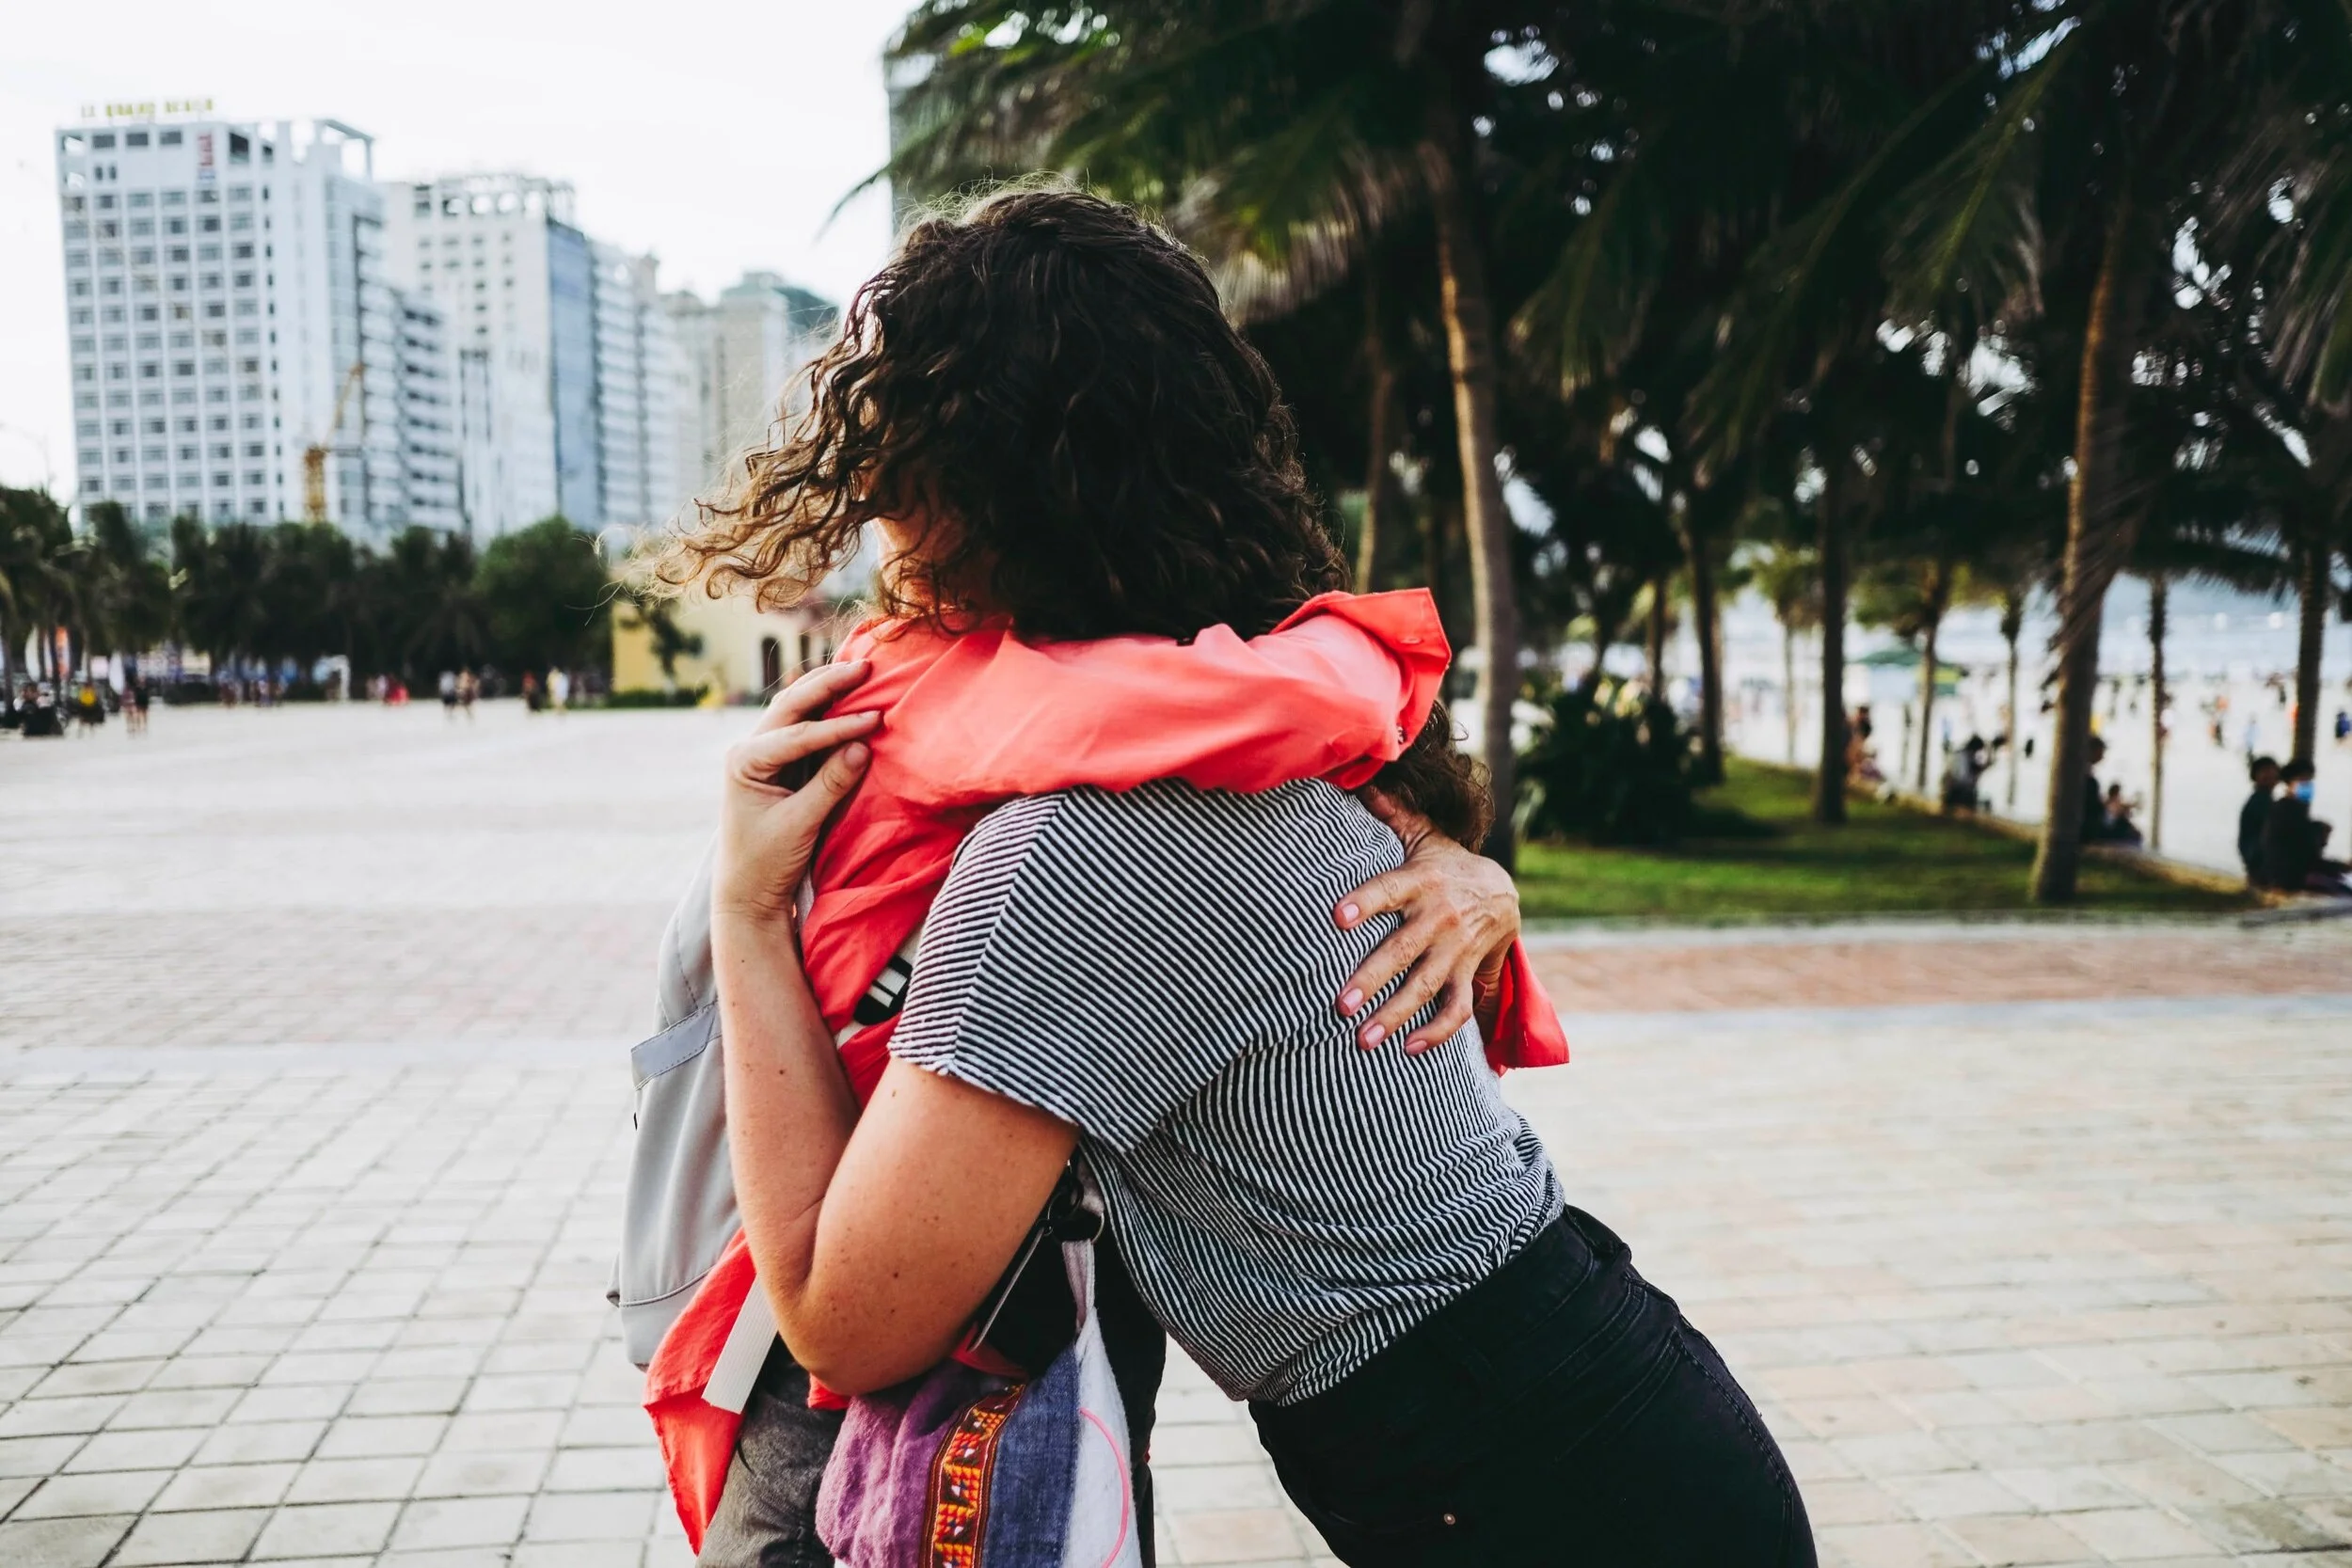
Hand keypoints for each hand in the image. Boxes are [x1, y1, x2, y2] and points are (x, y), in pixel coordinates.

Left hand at [712, 662, 878, 926]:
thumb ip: (830, 785)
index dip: (838, 726)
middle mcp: (749, 749)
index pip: (797, 734)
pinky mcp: (780, 763)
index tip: (874, 719)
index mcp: (744, 760)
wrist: (748, 891)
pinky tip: (851, 696)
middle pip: (791, 705)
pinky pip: (806, 727)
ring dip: (828, 690)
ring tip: (860, 671)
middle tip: (865, 667)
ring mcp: (763, 753)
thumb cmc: (766, 861)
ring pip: (797, 710)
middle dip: (828, 685)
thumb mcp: (799, 825)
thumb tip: (864, 746)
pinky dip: (829, 711)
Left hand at [1333, 788, 1520, 1053]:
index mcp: (1421, 882)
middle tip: (1339, 1005)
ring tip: (1362, 1041)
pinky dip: (1436, 1032)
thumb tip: (1360, 783)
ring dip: (1395, 1016)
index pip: (1389, 889)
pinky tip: (1409, 1050)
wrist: (1502, 891)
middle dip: (1371, 979)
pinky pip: (1456, 1009)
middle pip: (1402, 951)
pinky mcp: (1470, 974)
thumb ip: (1393, 816)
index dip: (1365, 901)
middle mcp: (1439, 918)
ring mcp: (1455, 950)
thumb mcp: (1425, 838)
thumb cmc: (1446, 865)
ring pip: (1427, 987)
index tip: (1337, 916)